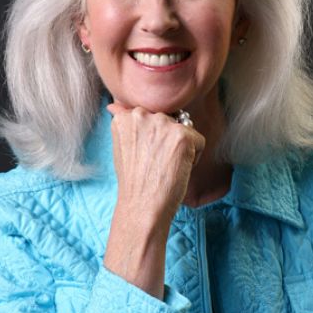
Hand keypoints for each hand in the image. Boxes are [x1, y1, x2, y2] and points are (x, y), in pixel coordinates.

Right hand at [107, 103, 204, 220]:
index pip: (151, 118)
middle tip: (155, 164)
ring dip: (180, 148)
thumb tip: (114, 105)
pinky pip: (199, 141)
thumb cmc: (134, 182)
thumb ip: (123, 123)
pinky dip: (194, 158)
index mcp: (125, 117)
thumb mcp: (121, 147)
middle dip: (166, 141)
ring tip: (164, 167)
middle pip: (168, 121)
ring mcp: (162, 124)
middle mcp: (142, 115)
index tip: (145, 158)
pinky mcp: (183, 135)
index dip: (152, 140)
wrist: (142, 206)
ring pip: (183, 130)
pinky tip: (176, 170)